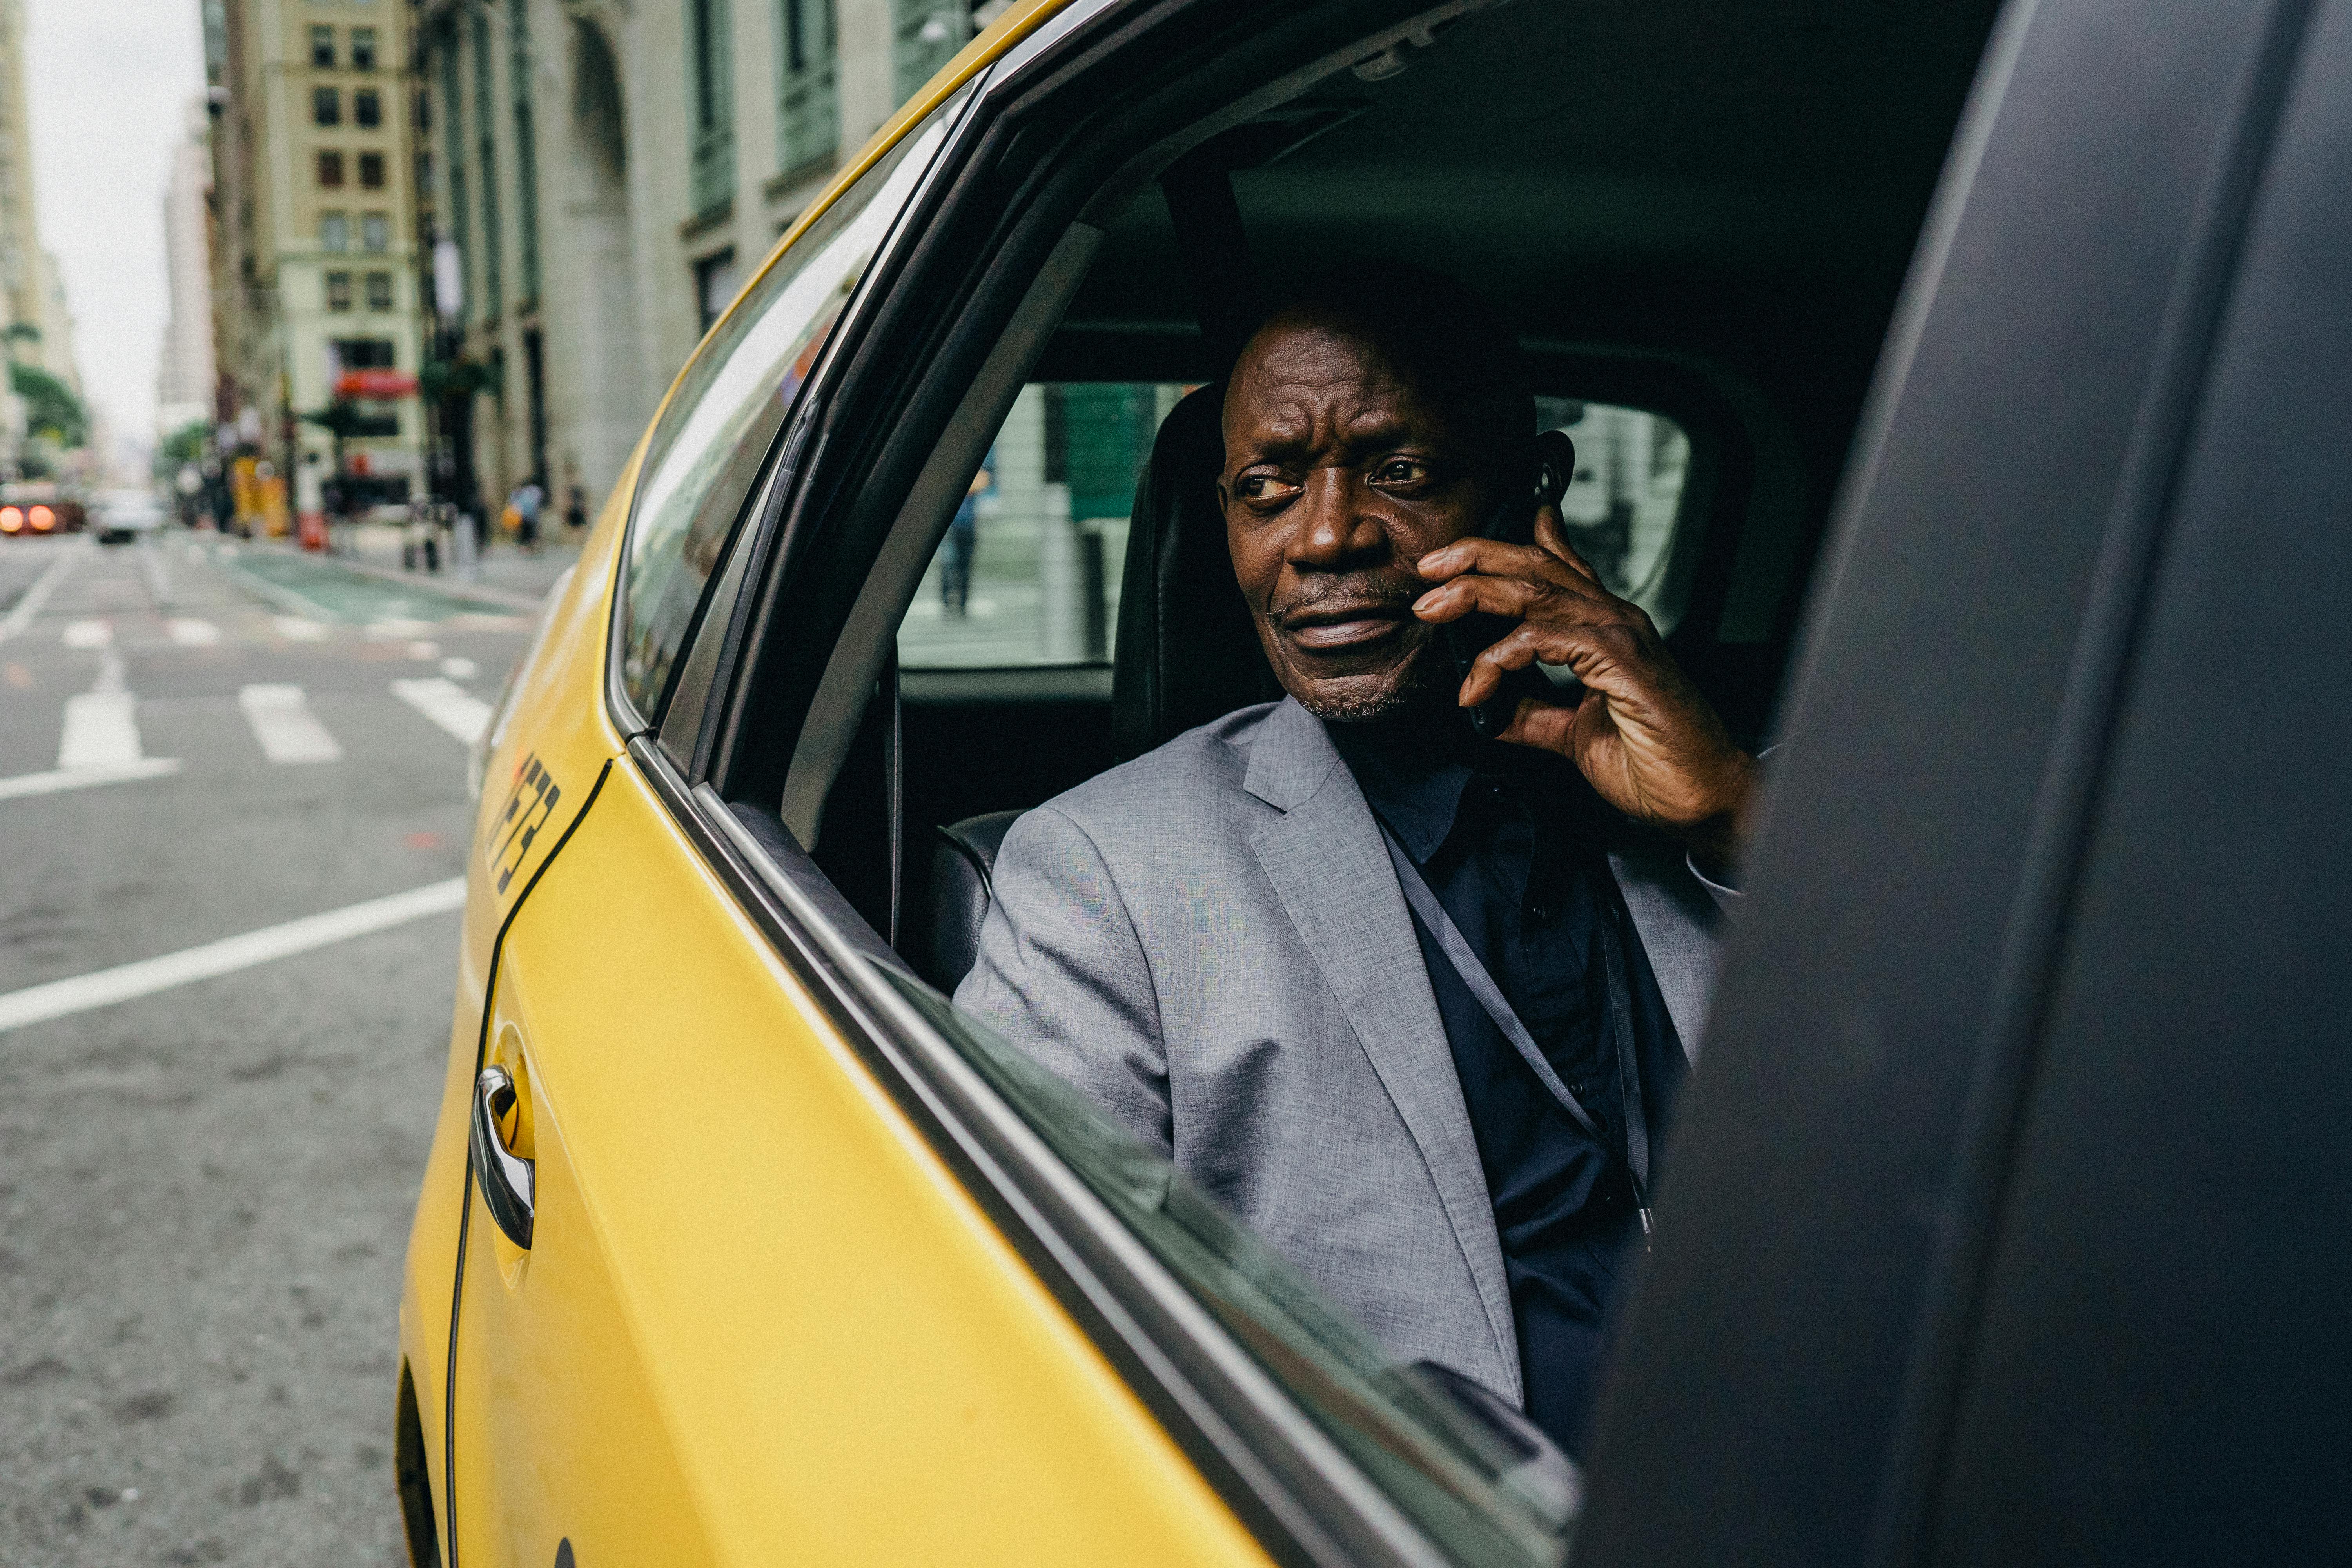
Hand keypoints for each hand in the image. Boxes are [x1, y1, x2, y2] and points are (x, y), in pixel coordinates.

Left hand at [1413, 507, 1755, 864]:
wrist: (1701, 798)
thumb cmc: (1653, 765)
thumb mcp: (1573, 736)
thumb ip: (1533, 714)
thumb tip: (1487, 707)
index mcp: (1606, 631)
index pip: (1556, 570)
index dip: (1506, 552)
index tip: (1456, 556)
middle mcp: (1615, 621)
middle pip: (1537, 565)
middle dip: (1476, 559)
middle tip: (1428, 569)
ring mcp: (1620, 635)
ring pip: (1536, 590)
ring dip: (1475, 594)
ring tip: (1432, 609)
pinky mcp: (1620, 661)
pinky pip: (1545, 638)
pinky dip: (1500, 656)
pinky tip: (1476, 684)